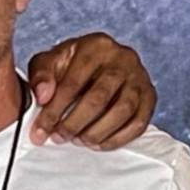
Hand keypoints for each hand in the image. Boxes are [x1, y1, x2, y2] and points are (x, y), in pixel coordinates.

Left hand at [27, 31, 156, 148]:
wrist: (100, 63)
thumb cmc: (72, 65)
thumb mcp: (50, 62)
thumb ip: (41, 75)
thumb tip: (43, 96)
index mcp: (97, 45)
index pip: (74, 82)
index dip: (54, 110)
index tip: (40, 130)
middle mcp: (123, 58)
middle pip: (99, 98)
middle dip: (74, 123)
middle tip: (59, 137)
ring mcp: (140, 77)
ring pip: (122, 111)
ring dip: (97, 132)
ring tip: (78, 140)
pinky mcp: (150, 96)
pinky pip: (138, 123)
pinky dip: (117, 139)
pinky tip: (98, 143)